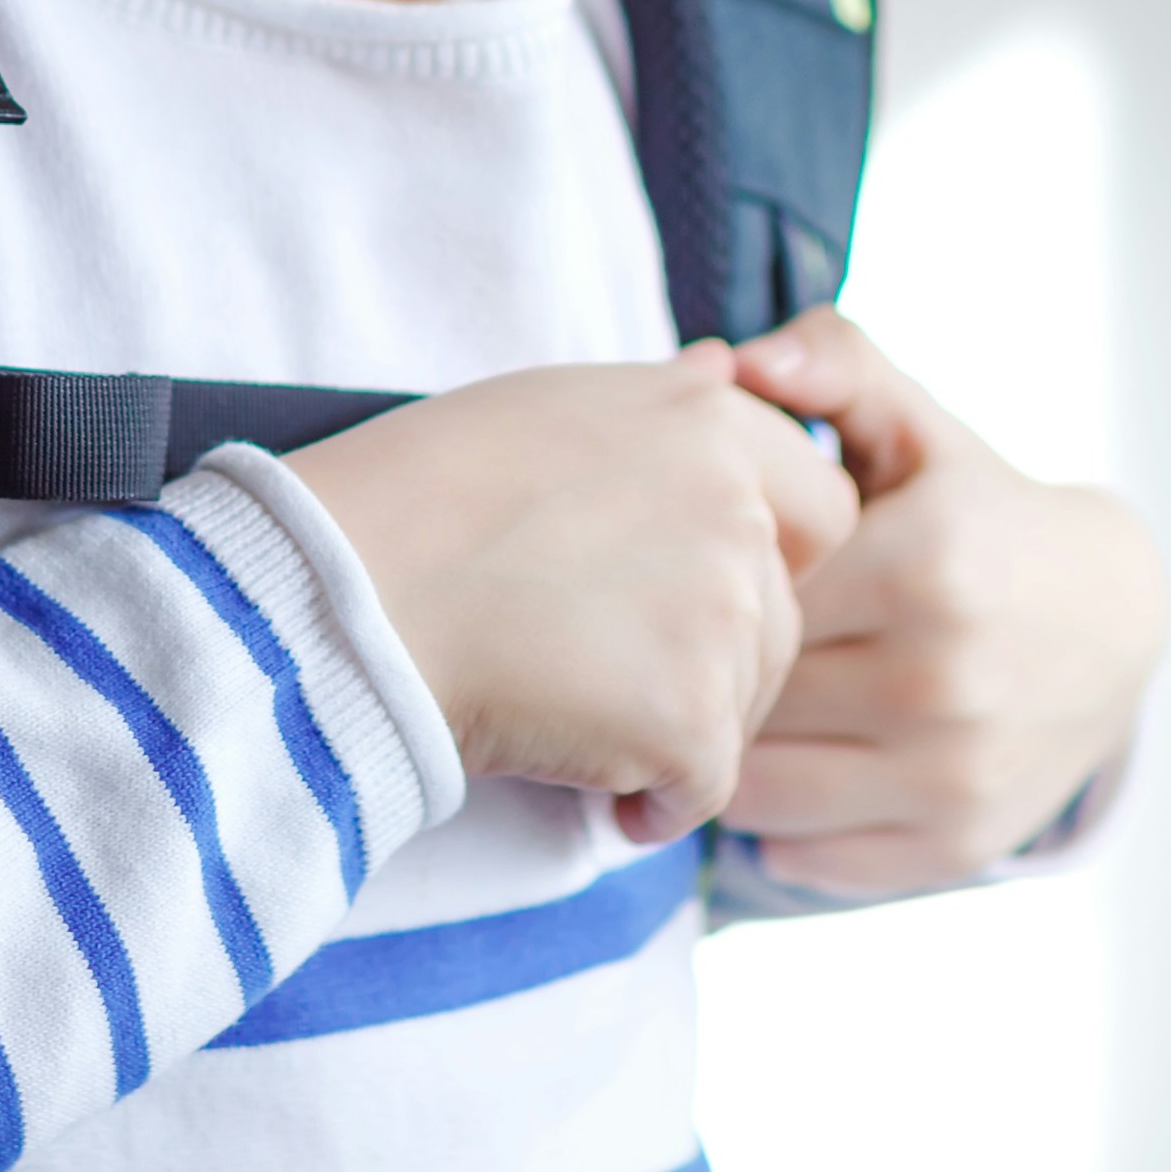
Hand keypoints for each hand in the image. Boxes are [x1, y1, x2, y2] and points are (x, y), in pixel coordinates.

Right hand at [282, 345, 860, 841]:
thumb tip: (731, 366)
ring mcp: (723, 616)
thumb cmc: (421, 495)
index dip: (763, 561)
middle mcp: (738, 509)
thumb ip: (664, 400)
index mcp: (711, 422)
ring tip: (571, 715)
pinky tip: (592, 792)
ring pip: (745, 704)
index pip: (821, 505)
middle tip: (603, 670)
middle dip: (715, 659)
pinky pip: (704, 786)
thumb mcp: (554, 403)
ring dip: (676, 726)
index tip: (676, 589)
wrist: (349, 594)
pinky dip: (654, 805)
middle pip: (782, 618)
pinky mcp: (693, 719)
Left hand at [722, 306, 1167, 897]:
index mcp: (921, 561)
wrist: (1114, 618)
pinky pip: (807, 857)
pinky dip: (776, 826)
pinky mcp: (958, 842)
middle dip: (702, 675)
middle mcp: (941, 676)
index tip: (684, 577)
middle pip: (743, 696)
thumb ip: (831, 364)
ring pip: (757, 790)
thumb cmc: (978, 511)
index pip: (741, 597)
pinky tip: (786, 768)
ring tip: (726, 713)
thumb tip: (742, 360)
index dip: (694, 590)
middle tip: (684, 652)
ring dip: (727, 758)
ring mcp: (953, 770)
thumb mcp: (916, 425)